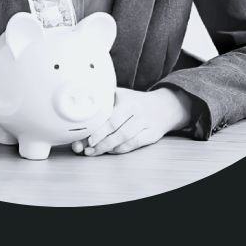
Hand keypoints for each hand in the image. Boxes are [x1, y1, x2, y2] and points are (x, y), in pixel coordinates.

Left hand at [72, 87, 191, 155]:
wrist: (164, 106)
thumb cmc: (136, 101)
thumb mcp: (122, 94)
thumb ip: (104, 98)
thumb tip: (80, 103)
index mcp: (128, 100)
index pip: (110, 117)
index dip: (98, 129)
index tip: (86, 137)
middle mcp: (138, 112)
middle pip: (117, 130)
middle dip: (100, 141)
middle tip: (86, 148)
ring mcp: (146, 125)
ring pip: (125, 140)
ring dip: (107, 148)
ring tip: (92, 152)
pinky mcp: (151, 136)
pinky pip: (133, 145)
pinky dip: (119, 150)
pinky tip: (108, 150)